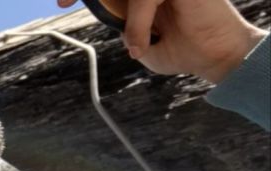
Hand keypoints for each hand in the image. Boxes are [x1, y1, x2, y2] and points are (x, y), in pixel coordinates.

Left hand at [57, 0, 267, 82]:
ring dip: (127, 19)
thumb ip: (124, 31)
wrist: (217, 58)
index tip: (60, 3)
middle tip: (61, 2)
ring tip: (140, 46)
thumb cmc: (185, 51)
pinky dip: (139, 21)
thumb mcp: (142, 45)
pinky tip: (144, 43)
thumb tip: (111, 22)